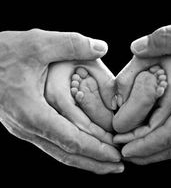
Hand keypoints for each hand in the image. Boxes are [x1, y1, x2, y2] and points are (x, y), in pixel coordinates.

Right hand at [0, 29, 122, 173]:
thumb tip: (102, 47)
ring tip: (106, 163)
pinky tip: (84, 147)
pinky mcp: (26, 124)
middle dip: (95, 162)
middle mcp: (28, 127)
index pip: (72, 140)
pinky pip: (52, 143)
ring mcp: (25, 128)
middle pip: (67, 154)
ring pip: (59, 152)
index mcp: (33, 112)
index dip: (96, 149)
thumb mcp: (37, 44)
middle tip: (118, 167)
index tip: (116, 156)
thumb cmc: (1, 52)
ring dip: (85, 159)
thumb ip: (71, 44)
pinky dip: (72, 149)